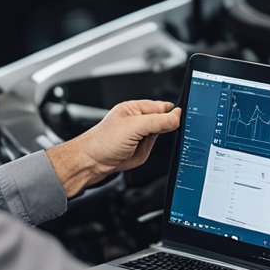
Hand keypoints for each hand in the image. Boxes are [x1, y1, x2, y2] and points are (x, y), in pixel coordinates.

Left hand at [46, 100, 180, 196]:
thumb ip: (158, 121)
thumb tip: (177, 116)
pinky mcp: (137, 149)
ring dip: (152, 144)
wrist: (90, 163)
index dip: (171, 113)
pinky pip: (151, 150)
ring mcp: (137, 136)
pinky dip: (148, 154)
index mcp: (134, 108)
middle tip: (149, 136)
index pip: (162, 106)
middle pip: (163, 122)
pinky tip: (134, 154)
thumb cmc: (102, 142)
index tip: (179, 120)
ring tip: (136, 146)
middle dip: (161, 131)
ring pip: (159, 138)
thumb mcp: (134, 127)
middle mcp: (137, 121)